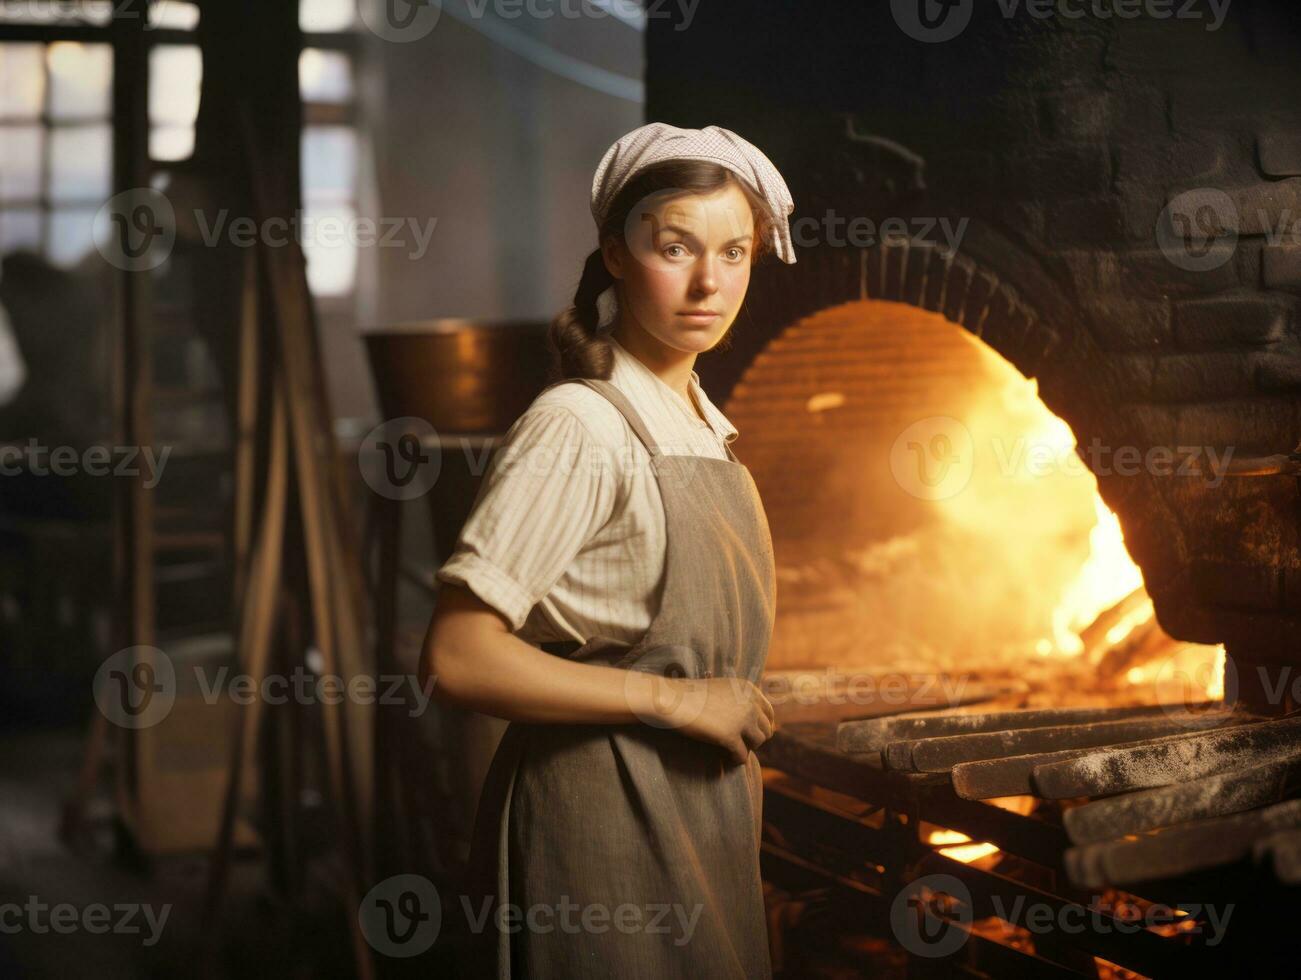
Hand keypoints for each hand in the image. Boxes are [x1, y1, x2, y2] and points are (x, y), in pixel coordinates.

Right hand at [657, 676, 776, 764]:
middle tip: (741, 744)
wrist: (672, 700)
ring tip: (733, 750)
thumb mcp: (722, 689)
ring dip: (747, 748)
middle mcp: (750, 703)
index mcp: (749, 689)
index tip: (753, 735)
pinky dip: (735, 760)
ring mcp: (741, 719)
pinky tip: (727, 758)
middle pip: (766, 729)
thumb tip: (754, 721)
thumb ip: (739, 700)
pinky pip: (742, 756)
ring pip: (758, 743)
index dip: (762, 726)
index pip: (769, 713)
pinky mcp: (730, 736)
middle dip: (754, 738)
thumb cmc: (691, 695)